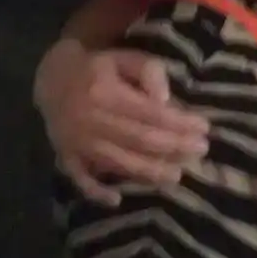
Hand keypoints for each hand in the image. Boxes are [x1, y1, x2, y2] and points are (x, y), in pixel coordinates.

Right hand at [36, 39, 209, 204]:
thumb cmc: (99, 67)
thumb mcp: (125, 58)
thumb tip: (165, 100)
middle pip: (138, 140)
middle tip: (200, 151)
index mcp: (104, 92)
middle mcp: (89, 119)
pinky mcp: (66, 154)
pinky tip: (116, 199)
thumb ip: (149, 72)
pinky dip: (95, 190)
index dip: (179, 123)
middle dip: (173, 147)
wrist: (52, 77)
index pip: (150, 113)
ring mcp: (75, 140)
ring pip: (116, 161)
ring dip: (147, 172)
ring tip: (176, 176)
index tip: (204, 128)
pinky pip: (79, 177)